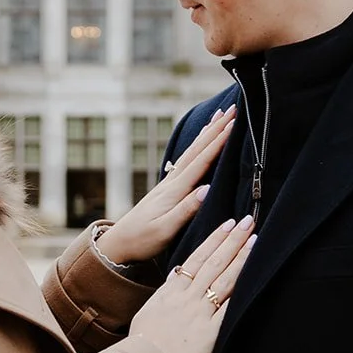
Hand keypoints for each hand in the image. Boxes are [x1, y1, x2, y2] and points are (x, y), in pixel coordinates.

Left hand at [96, 105, 235, 264]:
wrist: (119, 243)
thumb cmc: (143, 240)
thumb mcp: (165, 230)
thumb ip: (186, 210)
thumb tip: (206, 188)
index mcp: (174, 190)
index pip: (200, 161)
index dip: (217, 142)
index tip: (233, 124)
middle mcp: (171, 182)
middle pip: (197, 150)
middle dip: (215, 129)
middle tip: (233, 109)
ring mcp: (168, 183)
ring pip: (191, 152)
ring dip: (206, 133)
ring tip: (219, 116)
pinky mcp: (167, 189)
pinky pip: (186, 160)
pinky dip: (197, 147)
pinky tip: (200, 142)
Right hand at [129, 214, 255, 352]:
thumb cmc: (143, 341)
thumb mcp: (150, 310)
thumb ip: (166, 291)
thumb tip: (176, 274)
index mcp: (172, 290)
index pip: (197, 258)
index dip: (215, 240)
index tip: (228, 224)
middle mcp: (187, 297)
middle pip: (214, 263)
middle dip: (232, 240)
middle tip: (248, 222)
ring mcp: (199, 313)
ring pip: (224, 280)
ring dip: (240, 259)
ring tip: (254, 241)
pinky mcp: (210, 332)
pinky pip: (229, 309)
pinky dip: (241, 292)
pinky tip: (255, 278)